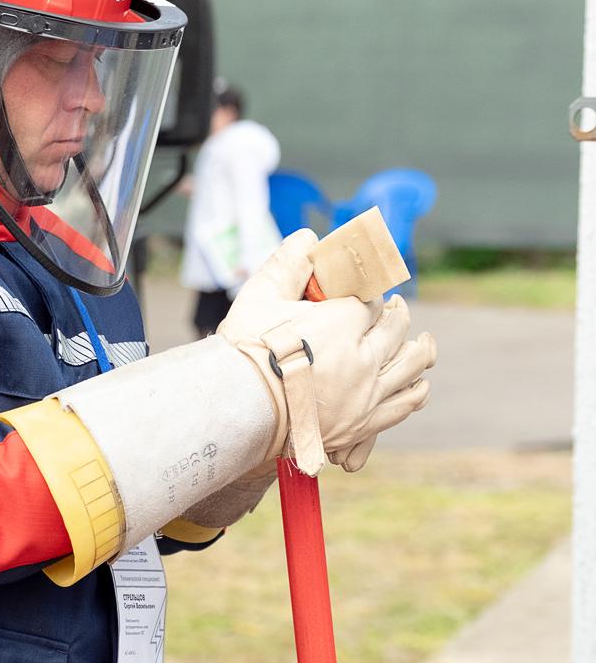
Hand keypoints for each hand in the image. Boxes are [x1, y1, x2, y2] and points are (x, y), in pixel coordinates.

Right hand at [217, 230, 435, 465]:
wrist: (238, 411)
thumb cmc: (245, 352)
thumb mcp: (259, 297)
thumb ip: (287, 264)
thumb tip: (309, 237)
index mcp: (341, 324)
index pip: (370, 302)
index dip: (367, 297)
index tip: (361, 297)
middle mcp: (362, 359)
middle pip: (397, 329)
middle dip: (396, 314)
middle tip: (395, 308)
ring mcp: (365, 395)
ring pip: (411, 366)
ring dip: (420, 350)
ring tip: (424, 343)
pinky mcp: (361, 425)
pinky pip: (404, 405)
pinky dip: (414, 391)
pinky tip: (416, 384)